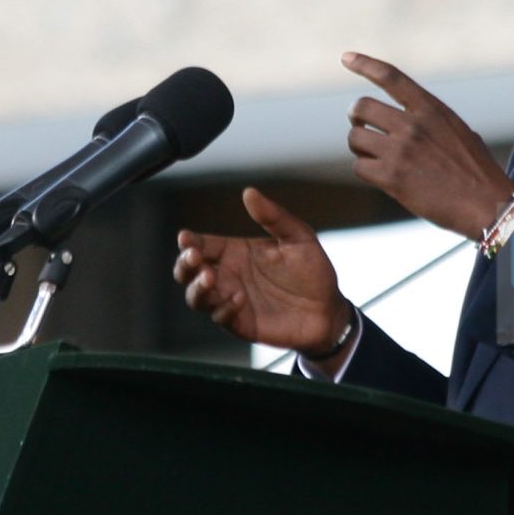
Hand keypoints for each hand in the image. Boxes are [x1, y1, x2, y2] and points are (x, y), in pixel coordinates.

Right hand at [174, 188, 348, 355]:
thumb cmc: (313, 271)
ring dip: (197, 287)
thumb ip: (273, 216)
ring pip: (196, 296)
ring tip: (210, 277)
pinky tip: (238, 299)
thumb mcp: (299, 237)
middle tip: (194, 258)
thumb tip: (249, 192)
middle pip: (189, 271)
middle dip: (184, 264)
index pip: (202, 244)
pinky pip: (220, 317)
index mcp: (236, 252)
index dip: (189, 242)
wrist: (329, 310)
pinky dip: (223, 308)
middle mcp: (228, 276)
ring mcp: (230, 300)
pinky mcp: (240, 323)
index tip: (186, 237)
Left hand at [342, 53, 513, 236]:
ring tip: (374, 157)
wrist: (488, 206)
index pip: (391, 77)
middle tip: (362, 128)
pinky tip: (381, 178)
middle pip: (361, 107)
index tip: (346, 57)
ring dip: (359, 148)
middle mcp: (413, 125)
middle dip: (356, 118)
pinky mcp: (392, 177)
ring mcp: (401, 151)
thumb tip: (404, 120)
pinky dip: (365, 171)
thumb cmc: (477, 172)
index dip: (365, 64)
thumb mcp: (458, 131)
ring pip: (355, 138)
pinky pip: (359, 167)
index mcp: (432, 109)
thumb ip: (430, 121)